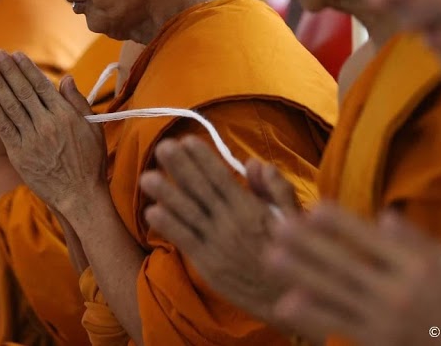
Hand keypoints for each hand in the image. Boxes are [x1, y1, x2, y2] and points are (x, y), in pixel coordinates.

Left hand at [0, 50, 105, 217]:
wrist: (80, 197)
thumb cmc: (89, 162)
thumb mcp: (92, 128)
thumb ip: (77, 101)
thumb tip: (65, 77)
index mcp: (65, 115)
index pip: (42, 84)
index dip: (26, 68)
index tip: (16, 54)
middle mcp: (47, 124)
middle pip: (23, 91)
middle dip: (8, 70)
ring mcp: (31, 140)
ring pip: (10, 107)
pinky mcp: (20, 155)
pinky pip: (3, 129)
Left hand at [140, 137, 296, 320]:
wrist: (290, 300)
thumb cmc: (293, 253)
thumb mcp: (293, 215)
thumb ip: (275, 187)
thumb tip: (254, 163)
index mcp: (250, 208)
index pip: (221, 176)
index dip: (202, 158)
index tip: (186, 140)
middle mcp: (230, 223)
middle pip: (200, 190)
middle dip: (180, 167)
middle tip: (161, 147)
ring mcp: (217, 244)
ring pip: (188, 213)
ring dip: (166, 194)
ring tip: (147, 176)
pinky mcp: (209, 266)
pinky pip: (186, 242)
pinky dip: (169, 227)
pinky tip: (152, 212)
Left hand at [264, 204, 440, 344]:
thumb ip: (418, 242)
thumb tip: (383, 217)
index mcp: (420, 268)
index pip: (372, 239)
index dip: (341, 223)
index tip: (315, 207)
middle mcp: (399, 294)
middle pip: (345, 264)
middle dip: (309, 245)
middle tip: (278, 227)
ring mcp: (386, 324)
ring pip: (334, 294)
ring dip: (301, 275)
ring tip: (271, 257)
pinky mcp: (378, 345)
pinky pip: (340, 326)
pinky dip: (313, 315)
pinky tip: (288, 304)